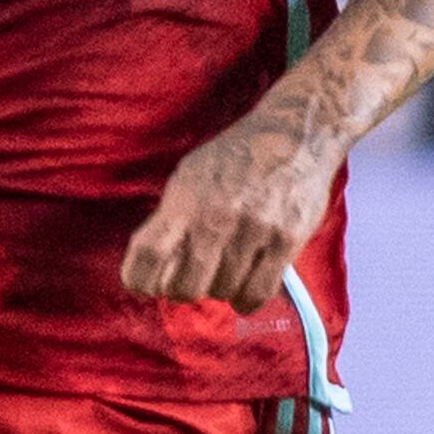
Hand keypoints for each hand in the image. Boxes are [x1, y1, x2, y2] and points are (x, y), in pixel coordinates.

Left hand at [118, 110, 329, 310]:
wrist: (294, 135)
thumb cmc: (235, 159)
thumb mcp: (190, 177)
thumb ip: (170, 219)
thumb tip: (154, 269)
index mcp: (186, 200)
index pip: (148, 255)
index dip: (140, 281)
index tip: (147, 285)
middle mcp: (216, 217)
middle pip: (185, 287)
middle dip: (184, 290)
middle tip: (193, 279)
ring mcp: (253, 231)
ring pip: (223, 293)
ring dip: (221, 289)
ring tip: (226, 270)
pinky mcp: (286, 240)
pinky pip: (258, 292)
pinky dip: (247, 298)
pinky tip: (247, 283)